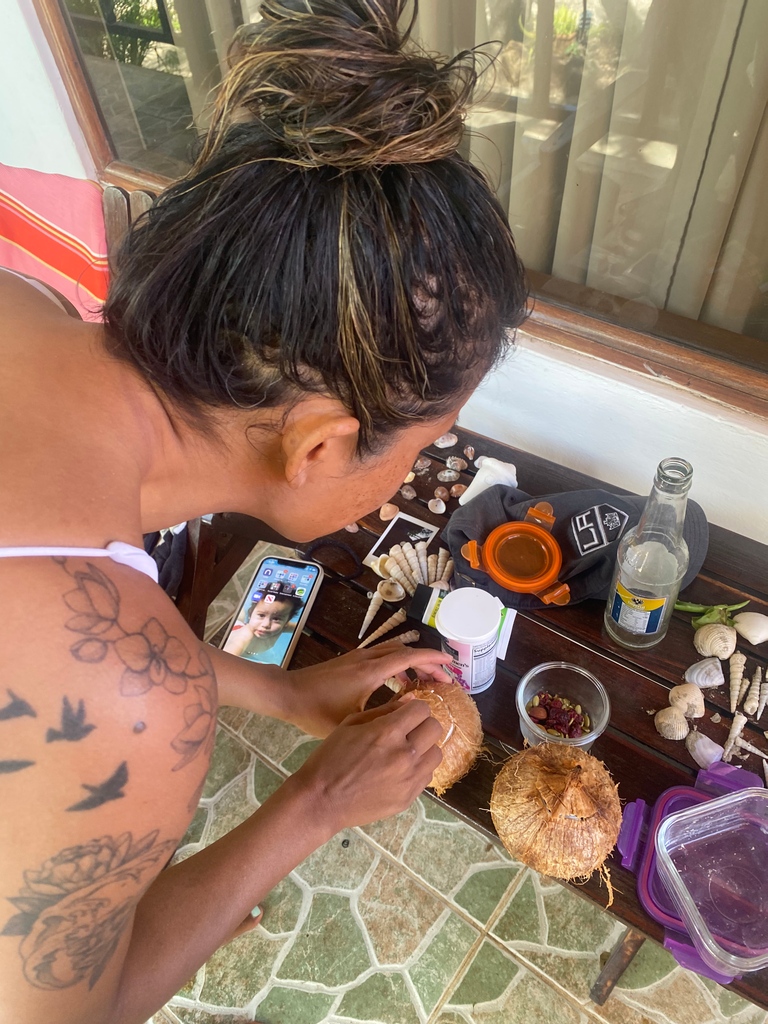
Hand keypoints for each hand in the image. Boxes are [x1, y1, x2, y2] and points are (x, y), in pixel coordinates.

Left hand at [284, 641, 451, 736]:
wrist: (286, 695)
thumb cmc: (315, 712)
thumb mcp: (352, 722)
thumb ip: (382, 717)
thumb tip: (410, 713)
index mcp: (370, 672)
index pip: (408, 657)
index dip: (432, 659)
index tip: (450, 665)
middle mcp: (366, 659)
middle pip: (405, 652)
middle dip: (427, 662)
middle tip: (444, 678)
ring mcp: (357, 658)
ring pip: (393, 653)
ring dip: (412, 664)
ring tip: (425, 683)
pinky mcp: (350, 662)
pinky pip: (382, 657)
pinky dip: (397, 666)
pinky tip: (399, 686)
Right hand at [294, 696, 442, 829]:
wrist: (321, 801)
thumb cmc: (330, 757)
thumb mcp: (351, 724)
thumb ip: (384, 711)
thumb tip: (411, 700)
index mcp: (387, 732)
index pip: (422, 709)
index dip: (414, 708)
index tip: (406, 714)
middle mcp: (404, 755)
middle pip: (435, 728)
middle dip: (422, 724)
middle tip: (408, 730)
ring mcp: (409, 779)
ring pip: (436, 753)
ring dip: (424, 748)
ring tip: (405, 751)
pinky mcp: (408, 798)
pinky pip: (427, 776)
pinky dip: (418, 769)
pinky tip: (400, 770)